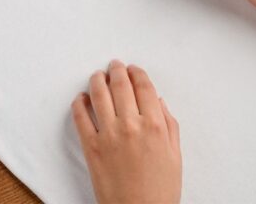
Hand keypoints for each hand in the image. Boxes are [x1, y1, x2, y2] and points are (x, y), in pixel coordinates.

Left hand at [72, 60, 180, 203]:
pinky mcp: (91, 147)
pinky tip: (82, 98)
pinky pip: (81, 117)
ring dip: (97, 80)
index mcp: (156, 126)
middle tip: (114, 65)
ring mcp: (109, 135)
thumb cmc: (159, 191)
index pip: (144, 87)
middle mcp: (132, 125)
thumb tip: (159, 102)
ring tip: (97, 76)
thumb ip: (169, 125)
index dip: (137, 73)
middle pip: (121, 85)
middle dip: (117, 70)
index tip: (133, 69)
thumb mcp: (175, 156)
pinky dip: (80, 103)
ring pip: (99, 95)